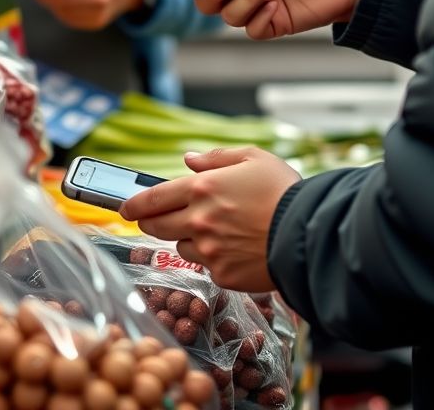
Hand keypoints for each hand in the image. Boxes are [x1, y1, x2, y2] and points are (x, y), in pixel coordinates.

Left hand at [120, 147, 300, 291]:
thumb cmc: (283, 191)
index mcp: (203, 188)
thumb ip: (216, 158)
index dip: (134, 203)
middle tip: (158, 218)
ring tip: (218, 230)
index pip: (153, 198)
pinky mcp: (222, 274)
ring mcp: (209, 251)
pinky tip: (236, 247)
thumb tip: (188, 160)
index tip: (125, 207)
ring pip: (182, 247)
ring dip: (189, 238)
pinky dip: (214, 258)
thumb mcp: (253, 158)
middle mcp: (199, 220)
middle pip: (156, 226)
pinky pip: (206, 266)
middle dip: (151, 222)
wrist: (308, 233)